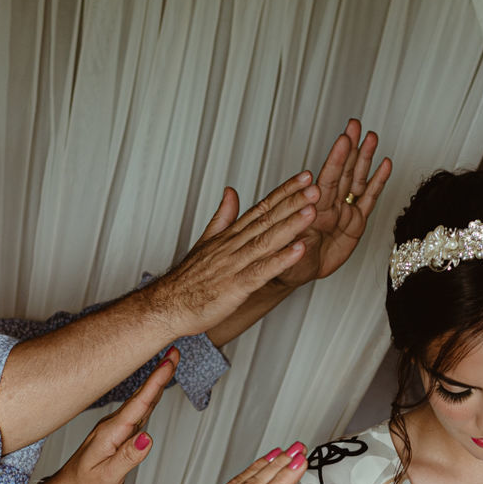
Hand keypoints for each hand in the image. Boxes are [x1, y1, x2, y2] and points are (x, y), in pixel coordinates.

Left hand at [45, 348, 175, 483]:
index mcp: (112, 433)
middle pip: (141, 396)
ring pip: (140, 401)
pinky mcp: (118, 433)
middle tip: (174, 353)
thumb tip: (147, 438)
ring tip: (169, 363)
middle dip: (159, 373)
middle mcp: (113, 426)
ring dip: (156, 381)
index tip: (167, 363)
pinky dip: (149, 396)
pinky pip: (137, 410)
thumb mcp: (108, 477)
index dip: (155, 382)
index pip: (139, 405)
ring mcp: (115, 428)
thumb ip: (128, 457)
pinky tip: (155, 390)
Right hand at [145, 174, 319, 334]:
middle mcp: (234, 245)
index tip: (304, 178)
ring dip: (291, 225)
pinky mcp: (235, 287)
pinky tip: (298, 251)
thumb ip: (223, 216)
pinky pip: (261, 271)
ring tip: (311, 211)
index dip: (284, 192)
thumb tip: (231, 192)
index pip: (261, 207)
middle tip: (315, 186)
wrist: (167, 305)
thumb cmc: (189, 279)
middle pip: (267, 219)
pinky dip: (280, 261)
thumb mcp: (207, 241)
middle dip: (293, 202)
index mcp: (230, 235)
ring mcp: (235, 265)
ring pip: (267, 241)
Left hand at [275, 119, 393, 287]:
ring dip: (365, 159)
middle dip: (351, 148)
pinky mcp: (356, 224)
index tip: (343, 139)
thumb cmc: (286, 255)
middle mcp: (329, 204)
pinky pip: (368, 200)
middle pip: (343, 171)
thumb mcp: (285, 242)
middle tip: (356, 126)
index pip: (327, 177)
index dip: (337, 158)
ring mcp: (344, 212)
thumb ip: (297, 224)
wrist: (296, 272)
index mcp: (312, 205)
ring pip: (356, 180)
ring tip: (372, 138)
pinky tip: (385, 166)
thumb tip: (308, 206)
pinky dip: (377, 183)